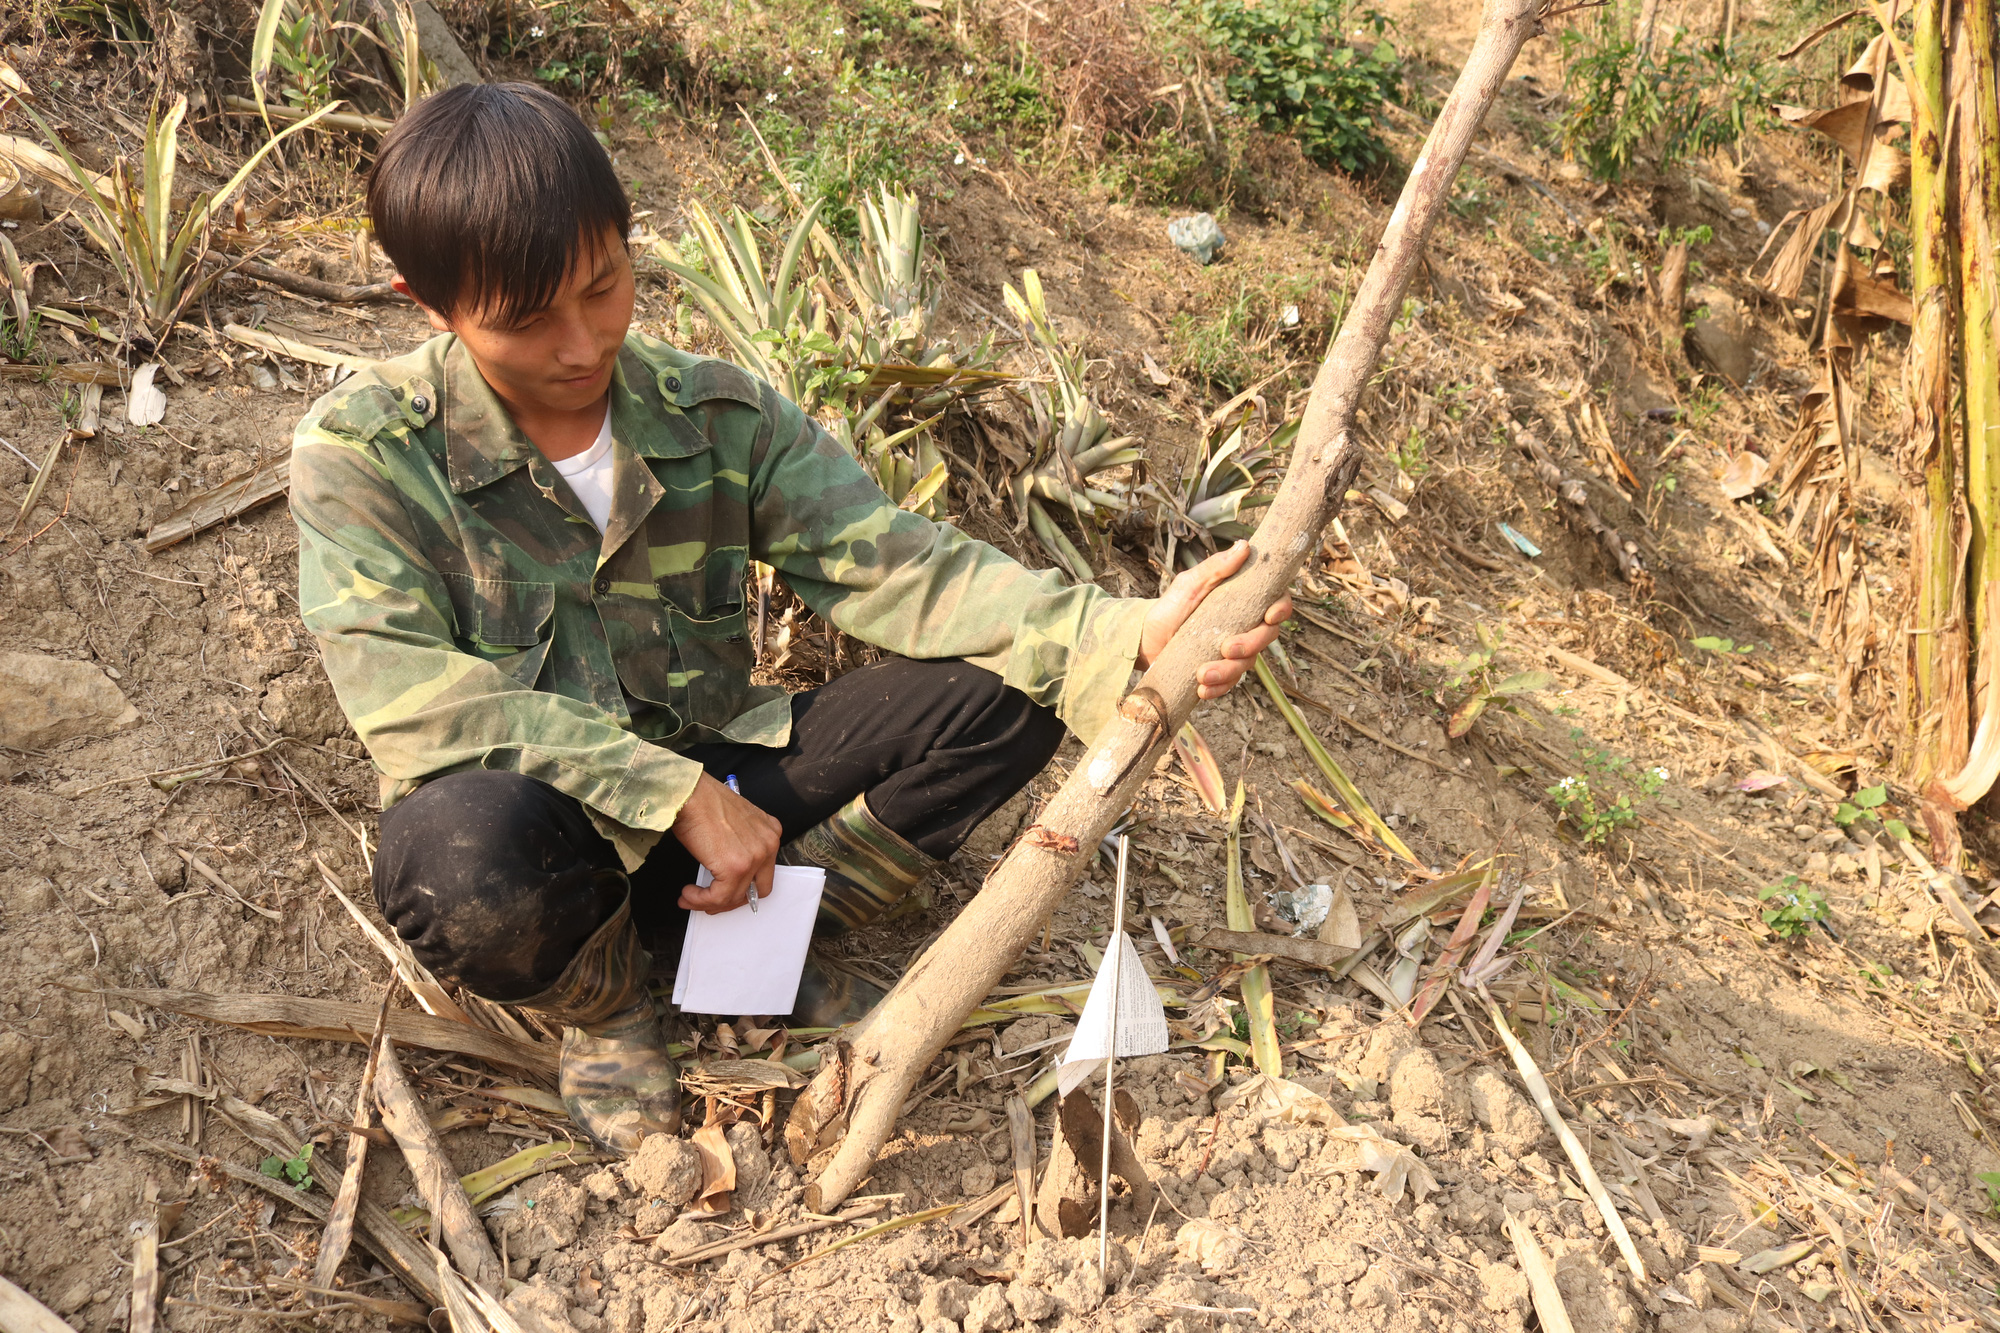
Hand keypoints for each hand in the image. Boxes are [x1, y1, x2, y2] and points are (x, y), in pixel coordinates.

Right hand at [671, 773, 781, 913]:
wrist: (689, 793)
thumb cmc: (702, 802)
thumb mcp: (733, 824)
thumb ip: (738, 846)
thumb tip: (723, 873)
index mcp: (770, 833)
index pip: (763, 873)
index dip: (741, 888)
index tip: (722, 891)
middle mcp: (768, 845)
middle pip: (756, 890)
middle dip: (730, 900)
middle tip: (710, 902)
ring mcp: (755, 857)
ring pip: (734, 897)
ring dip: (709, 902)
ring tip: (690, 897)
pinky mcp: (736, 867)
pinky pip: (719, 897)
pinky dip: (701, 900)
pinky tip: (688, 893)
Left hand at [1137, 541, 1291, 699]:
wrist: (1144, 640)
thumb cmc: (1169, 608)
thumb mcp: (1188, 585)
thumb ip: (1215, 568)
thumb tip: (1244, 547)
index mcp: (1242, 602)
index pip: (1275, 603)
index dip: (1281, 609)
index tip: (1269, 616)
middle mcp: (1243, 627)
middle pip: (1266, 637)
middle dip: (1250, 645)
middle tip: (1227, 649)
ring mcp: (1233, 652)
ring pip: (1247, 665)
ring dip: (1228, 672)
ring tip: (1202, 675)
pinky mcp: (1220, 673)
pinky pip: (1229, 684)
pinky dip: (1218, 689)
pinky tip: (1202, 690)